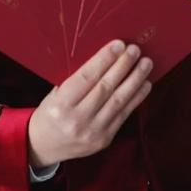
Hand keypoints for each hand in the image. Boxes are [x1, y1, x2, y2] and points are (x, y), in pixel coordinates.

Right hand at [27, 39, 152, 166]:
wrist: (44, 146)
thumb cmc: (51, 111)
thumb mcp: (56, 92)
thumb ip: (77, 79)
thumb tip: (106, 56)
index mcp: (61, 104)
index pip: (87, 77)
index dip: (104, 59)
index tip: (119, 44)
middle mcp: (77, 119)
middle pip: (105, 88)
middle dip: (123, 66)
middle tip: (135, 50)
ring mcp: (92, 132)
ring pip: (118, 101)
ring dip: (135, 80)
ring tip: (146, 64)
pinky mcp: (104, 140)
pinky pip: (123, 115)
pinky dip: (136, 98)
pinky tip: (145, 84)